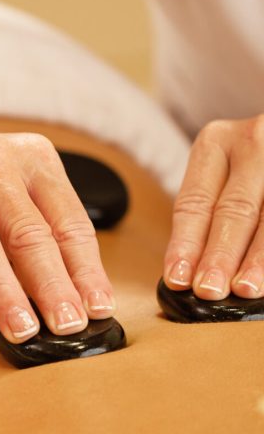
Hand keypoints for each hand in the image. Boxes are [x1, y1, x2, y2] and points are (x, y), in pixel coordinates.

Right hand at [0, 123, 115, 357]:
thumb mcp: (10, 188)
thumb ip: (36, 231)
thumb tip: (64, 301)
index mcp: (31, 158)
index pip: (68, 221)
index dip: (86, 270)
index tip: (98, 310)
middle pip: (28, 233)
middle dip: (53, 287)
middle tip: (69, 328)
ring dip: (5, 295)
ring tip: (23, 334)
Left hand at [163, 115, 263, 299]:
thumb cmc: (248, 163)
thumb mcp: (221, 170)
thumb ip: (208, 211)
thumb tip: (191, 271)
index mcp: (215, 143)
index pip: (194, 202)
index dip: (185, 244)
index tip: (178, 278)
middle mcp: (252, 143)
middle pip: (233, 210)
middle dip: (220, 255)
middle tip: (209, 290)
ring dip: (257, 258)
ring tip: (244, 288)